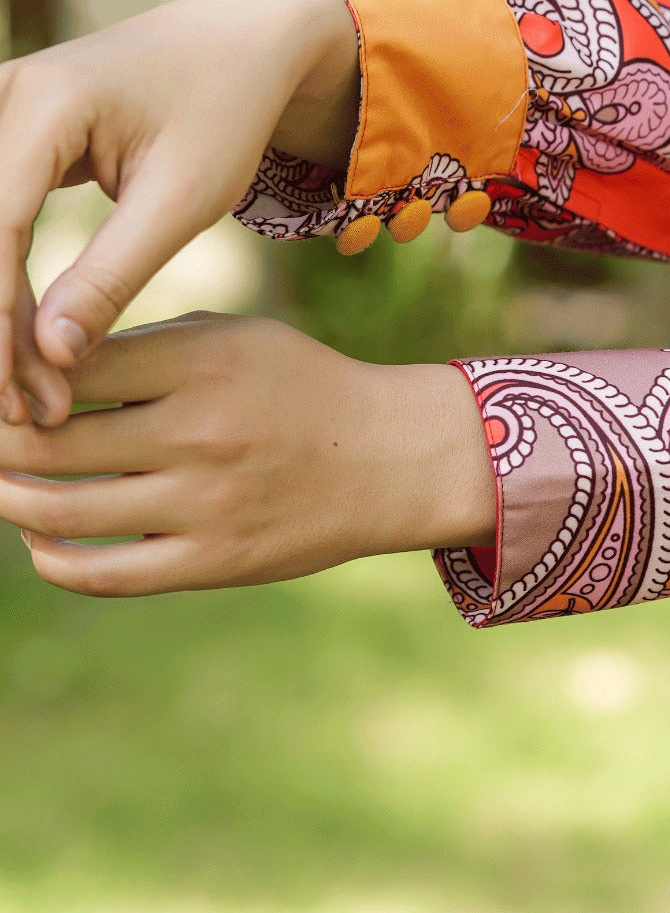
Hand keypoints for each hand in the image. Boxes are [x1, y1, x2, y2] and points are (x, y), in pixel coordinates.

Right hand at [0, 0, 359, 425]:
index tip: (21, 399)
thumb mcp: (181, 200)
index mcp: (43, 104)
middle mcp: (1, 96)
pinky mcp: (6, 135)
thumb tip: (47, 356)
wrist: (241, 44)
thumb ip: (111, 275)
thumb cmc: (225, 114)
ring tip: (24, 395)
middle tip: (24, 412)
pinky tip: (18, 349)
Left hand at [0, 314, 495, 596]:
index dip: (9, 378)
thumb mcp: (232, 338)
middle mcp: (197, 433)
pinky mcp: (214, 563)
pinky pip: (105, 574)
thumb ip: (142, 347)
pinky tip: (38, 542)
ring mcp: (204, 505)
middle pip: (48, 442)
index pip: (64, 367)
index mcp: (198, 363)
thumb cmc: (298, 386)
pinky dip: (53, 560)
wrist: (388, 459)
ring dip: (7, 498)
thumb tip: (34, 373)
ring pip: (60, 511)